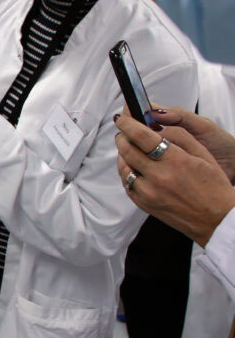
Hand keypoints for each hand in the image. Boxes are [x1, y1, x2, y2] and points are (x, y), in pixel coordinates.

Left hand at [115, 113, 234, 246]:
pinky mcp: (143, 204)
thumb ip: (178, 137)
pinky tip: (134, 166)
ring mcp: (148, 192)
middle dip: (122, 137)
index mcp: (174, 161)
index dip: (128, 124)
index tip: (122, 118)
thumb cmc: (213, 186)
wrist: (216, 219)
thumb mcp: (202, 154)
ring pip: (123, 166)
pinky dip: (127, 171)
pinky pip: (126, 183)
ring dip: (123, 154)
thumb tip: (155, 125)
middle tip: (124, 131)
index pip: (141, 137)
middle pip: (127, 150)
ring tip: (129, 147)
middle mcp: (158, 177)